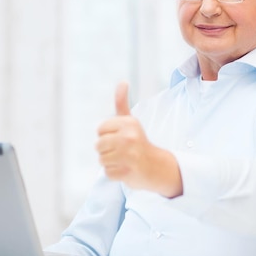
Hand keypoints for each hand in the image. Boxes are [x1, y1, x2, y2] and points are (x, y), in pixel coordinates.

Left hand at [95, 82, 182, 197]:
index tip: (120, 138)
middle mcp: (129, 137)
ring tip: (124, 160)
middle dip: (107, 150)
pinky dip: (115, 174)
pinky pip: (108, 173)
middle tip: (122, 151)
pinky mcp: (128, 171)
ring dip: (111, 162)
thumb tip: (122, 82)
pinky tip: (126, 169)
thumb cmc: (138, 142)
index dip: (107, 136)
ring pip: (102, 160)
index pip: (99, 130)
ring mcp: (129, 155)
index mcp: (128, 123)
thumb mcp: (130, 121)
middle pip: (98, 145)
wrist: (157, 167)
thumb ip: (122, 102)